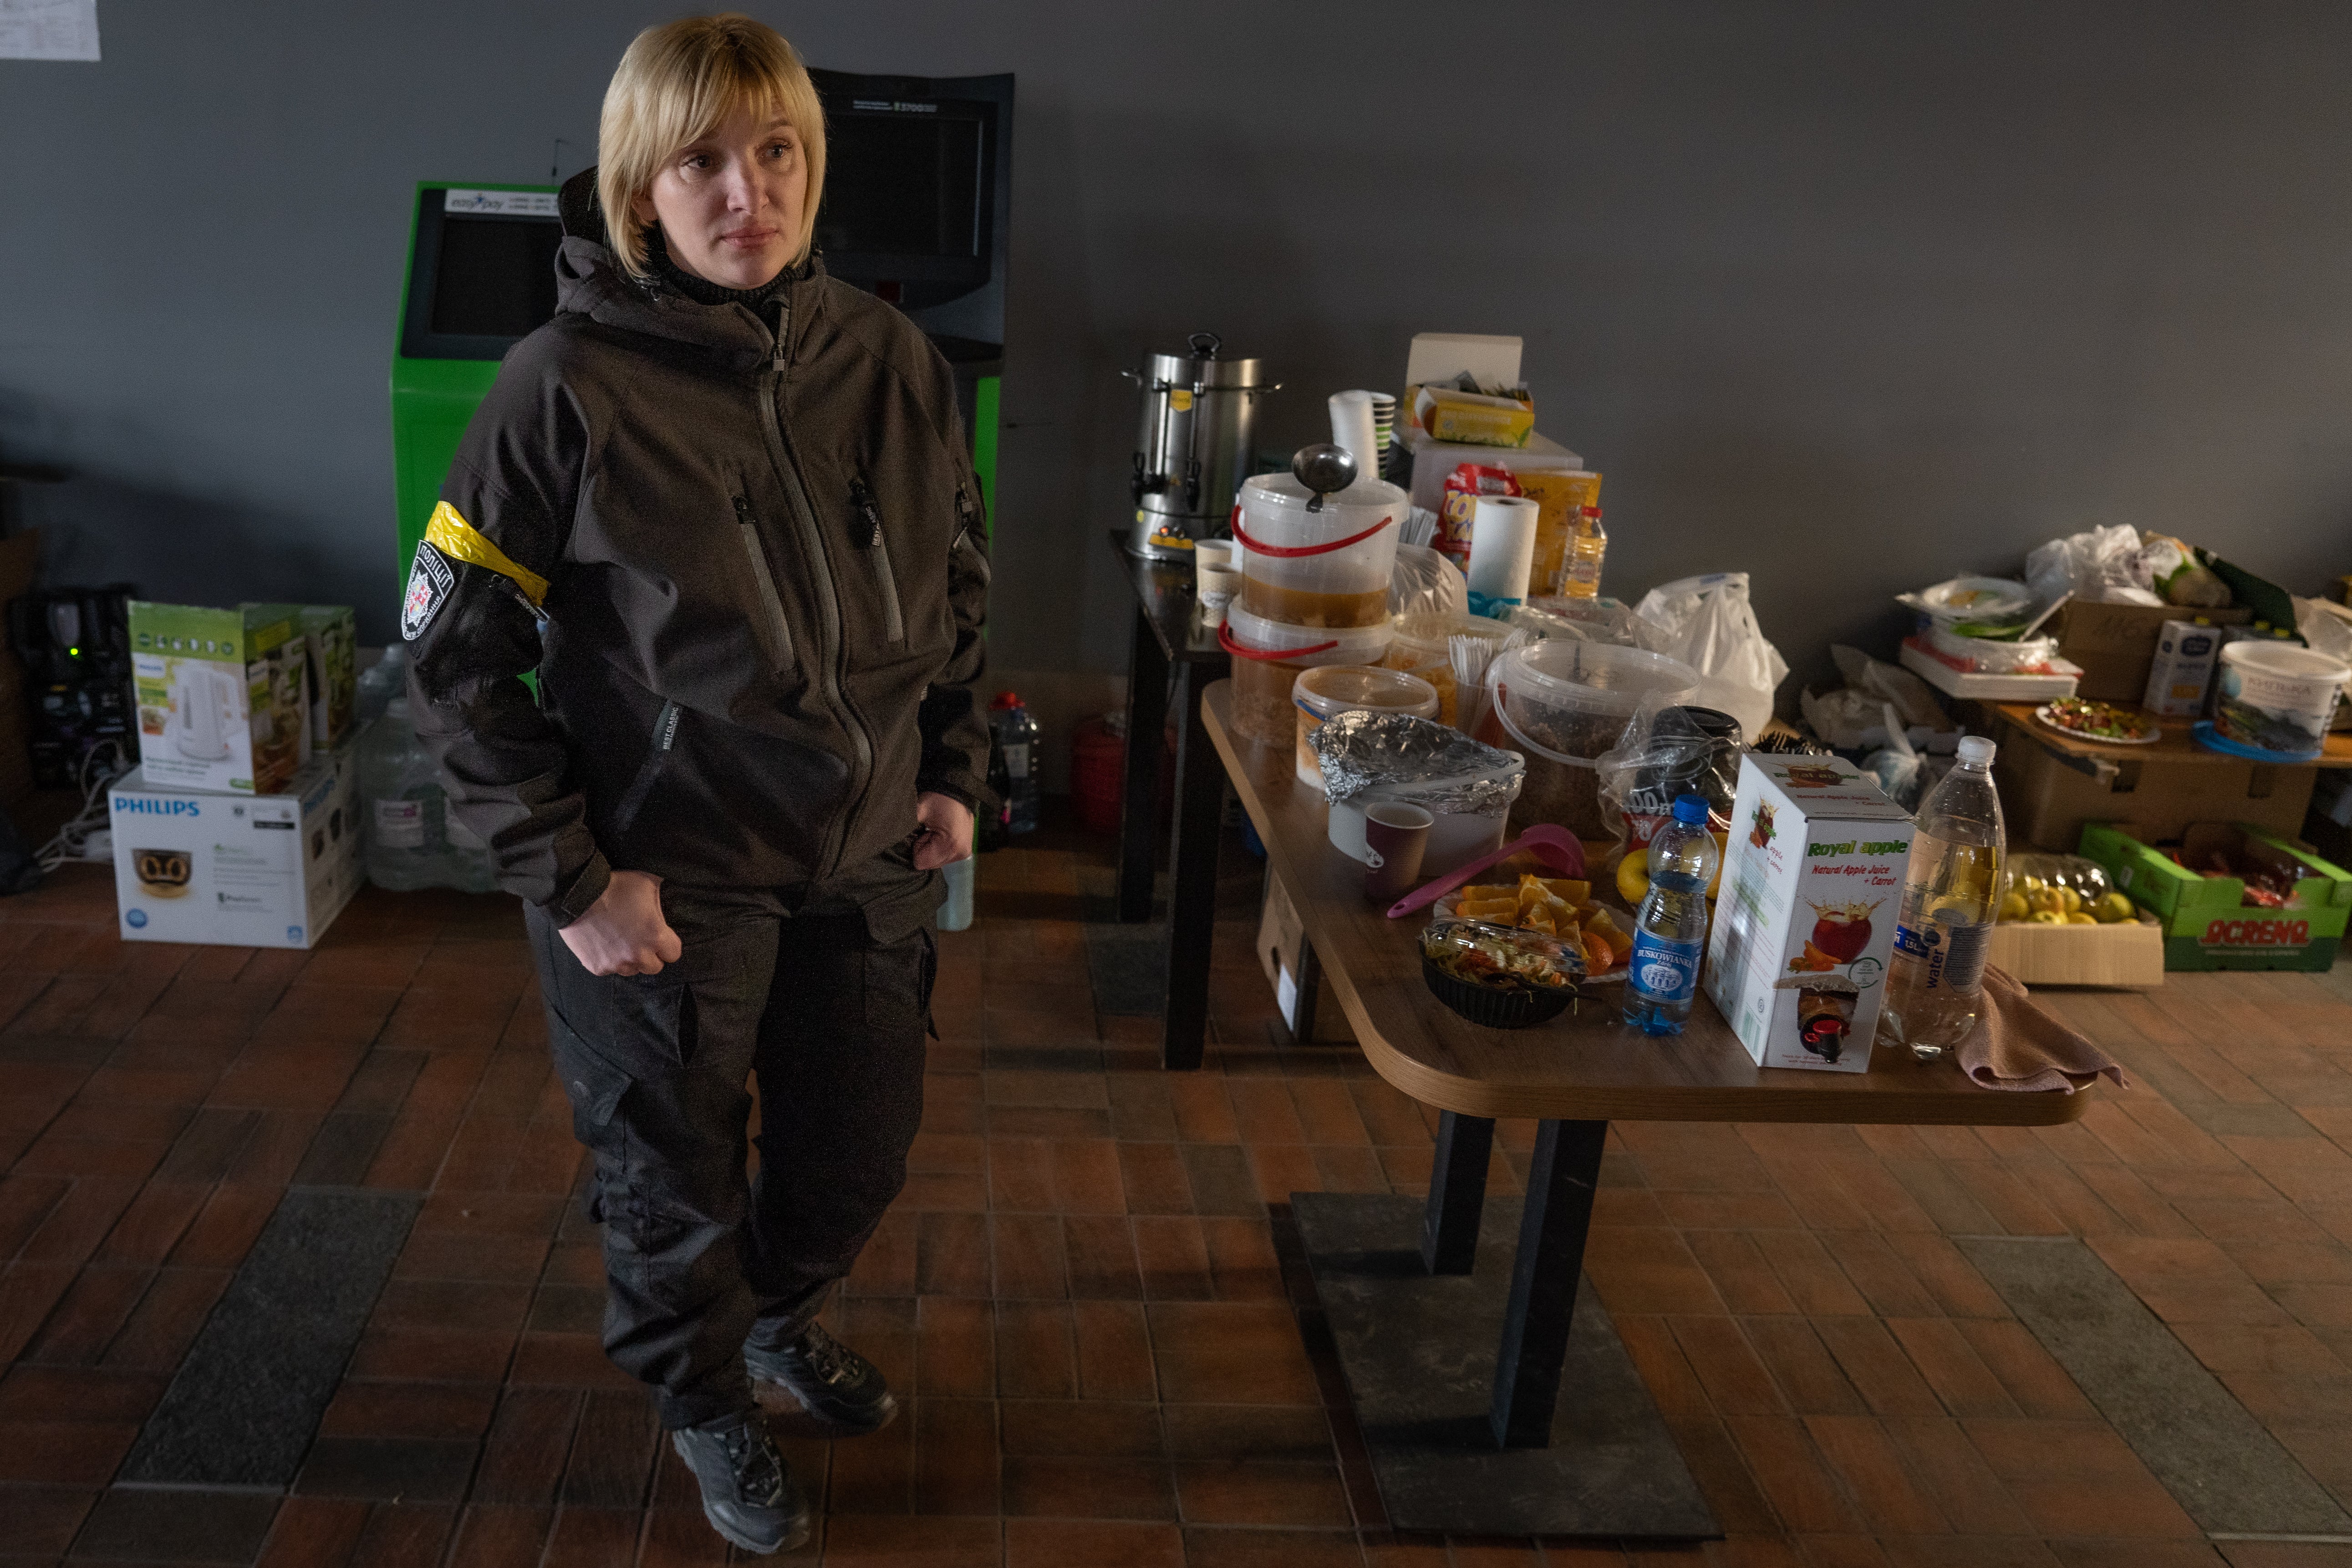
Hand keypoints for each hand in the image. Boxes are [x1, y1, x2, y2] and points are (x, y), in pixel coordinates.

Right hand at [559, 870, 681, 976]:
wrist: (577, 893)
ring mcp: (616, 964)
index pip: (673, 954)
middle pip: (654, 967)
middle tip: (640, 940)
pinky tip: (603, 943)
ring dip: (629, 959)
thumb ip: (662, 896)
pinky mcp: (596, 967)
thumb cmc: (615, 886)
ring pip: (631, 970)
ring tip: (620, 941)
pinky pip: (609, 969)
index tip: (660, 937)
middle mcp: (637, 955)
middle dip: (650, 955)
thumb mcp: (648, 883)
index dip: (668, 945)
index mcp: (655, 936)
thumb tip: (673, 889)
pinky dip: (608, 960)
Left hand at [911, 791, 973, 870]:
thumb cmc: (938, 798)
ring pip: (936, 862)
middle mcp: (960, 853)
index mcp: (950, 845)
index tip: (922, 831)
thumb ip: (903, 828)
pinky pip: (944, 857)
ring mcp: (964, 852)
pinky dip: (939, 847)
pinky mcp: (965, 850)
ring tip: (935, 830)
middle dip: (924, 848)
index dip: (916, 847)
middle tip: (928, 830)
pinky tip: (941, 833)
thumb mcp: (918, 811)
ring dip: (932, 848)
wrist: (957, 790)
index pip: (920, 862)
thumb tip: (888, 839)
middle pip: (929, 864)